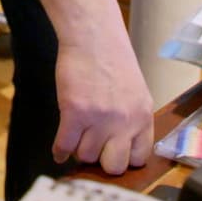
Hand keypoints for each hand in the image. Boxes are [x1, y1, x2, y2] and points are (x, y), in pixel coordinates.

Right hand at [51, 31, 155, 174]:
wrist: (93, 35)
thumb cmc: (112, 58)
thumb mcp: (135, 91)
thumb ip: (132, 119)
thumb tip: (119, 144)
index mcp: (143, 116)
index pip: (138, 158)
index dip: (123, 159)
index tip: (112, 155)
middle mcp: (125, 121)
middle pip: (113, 165)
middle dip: (101, 161)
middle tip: (92, 150)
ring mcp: (100, 118)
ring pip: (86, 155)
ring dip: (78, 149)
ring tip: (76, 138)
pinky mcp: (75, 112)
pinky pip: (64, 145)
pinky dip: (59, 151)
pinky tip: (58, 150)